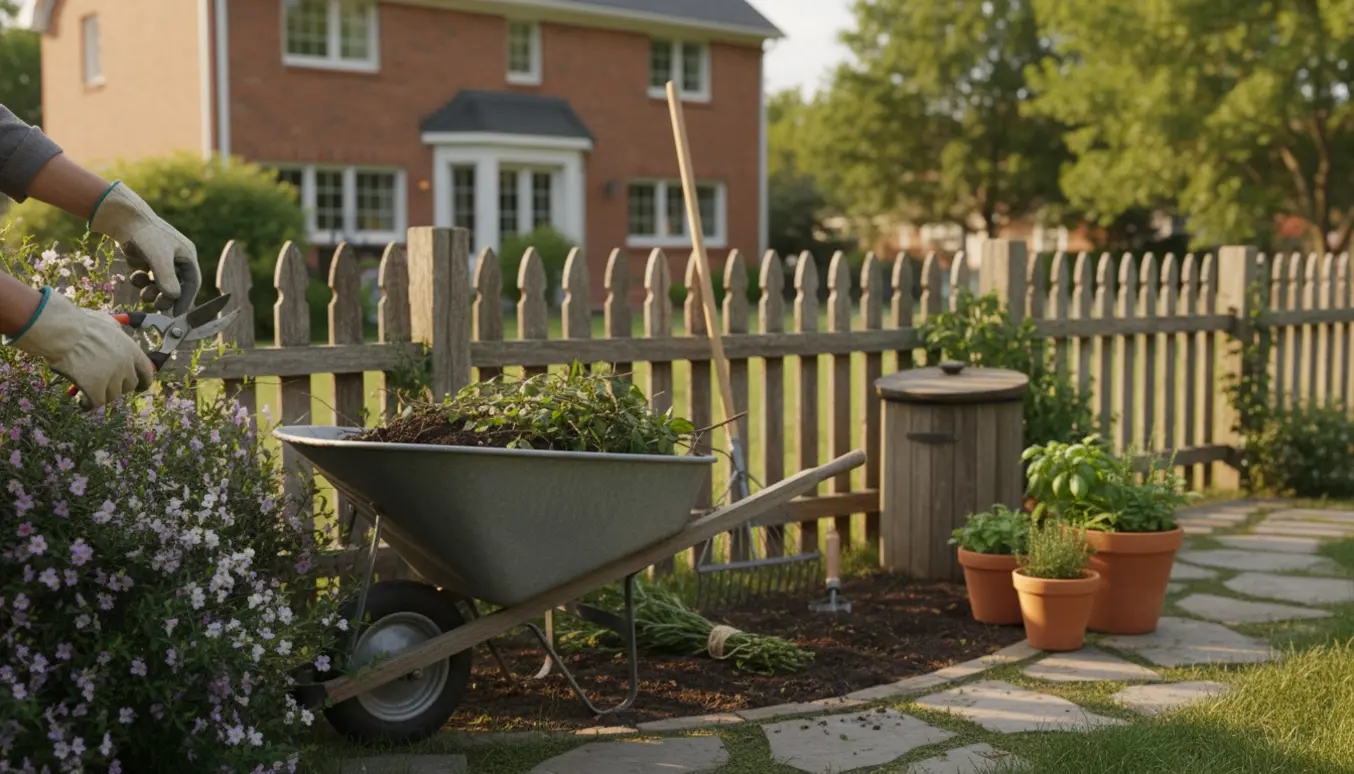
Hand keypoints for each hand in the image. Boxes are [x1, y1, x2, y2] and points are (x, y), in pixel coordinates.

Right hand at [8, 288, 154, 409]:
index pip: (147, 373)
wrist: (64, 332)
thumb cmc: (82, 324)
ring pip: (112, 396)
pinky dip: (88, 404)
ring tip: (89, 390)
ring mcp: (112, 378)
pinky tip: (82, 402)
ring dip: (102, 394)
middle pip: (129, 386)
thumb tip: (118, 330)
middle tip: (105, 385)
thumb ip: (117, 331)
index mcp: (132, 350)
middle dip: (118, 387)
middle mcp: (126, 366)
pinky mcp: (96, 388)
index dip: (143, 382)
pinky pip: (96, 402)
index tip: (139, 387)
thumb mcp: (108, 322)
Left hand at [89, 181, 201, 315]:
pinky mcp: (145, 260)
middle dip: (166, 297)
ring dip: (152, 291)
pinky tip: (135, 275)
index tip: (179, 314)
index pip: (192, 283)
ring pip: (160, 284)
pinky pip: (147, 278)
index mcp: (187, 255)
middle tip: (158, 307)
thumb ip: (167, 279)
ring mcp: (160, 260)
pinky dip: (141, 281)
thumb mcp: (158, 257)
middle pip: (176, 286)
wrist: (122, 218)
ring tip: (144, 293)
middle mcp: (176, 259)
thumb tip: (174, 298)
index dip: (187, 299)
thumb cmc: (145, 234)